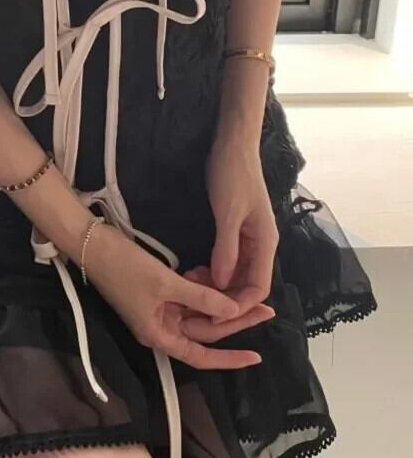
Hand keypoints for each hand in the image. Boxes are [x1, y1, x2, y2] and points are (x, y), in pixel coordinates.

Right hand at [82, 222, 272, 369]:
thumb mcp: (166, 283)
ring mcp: (159, 309)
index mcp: (160, 335)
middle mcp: (161, 327)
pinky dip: (201, 288)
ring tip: (245, 290)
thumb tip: (232, 310)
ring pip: (198, 312)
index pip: (201, 355)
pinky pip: (186, 296)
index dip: (229, 358)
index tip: (256, 357)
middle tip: (265, 308)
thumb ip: (201, 297)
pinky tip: (214, 276)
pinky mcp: (157, 292)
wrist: (93, 244)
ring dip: (219, 301)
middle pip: (205, 330)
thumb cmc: (125, 268)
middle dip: (234, 319)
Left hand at [204, 138, 279, 321]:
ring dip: (218, 283)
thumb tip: (221, 285)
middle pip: (248, 284)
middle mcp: (261, 244)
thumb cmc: (233, 175)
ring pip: (236, 273)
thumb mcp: (228, 213)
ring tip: (192, 284)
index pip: (259, 288)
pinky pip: (229, 258)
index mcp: (266, 243)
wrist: (233, 144)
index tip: (214, 313)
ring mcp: (249, 237)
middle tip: (196, 299)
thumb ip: (226, 249)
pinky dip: (215, 268)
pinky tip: (196, 269)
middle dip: (225, 296)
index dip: (239, 305)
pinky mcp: (236, 229)